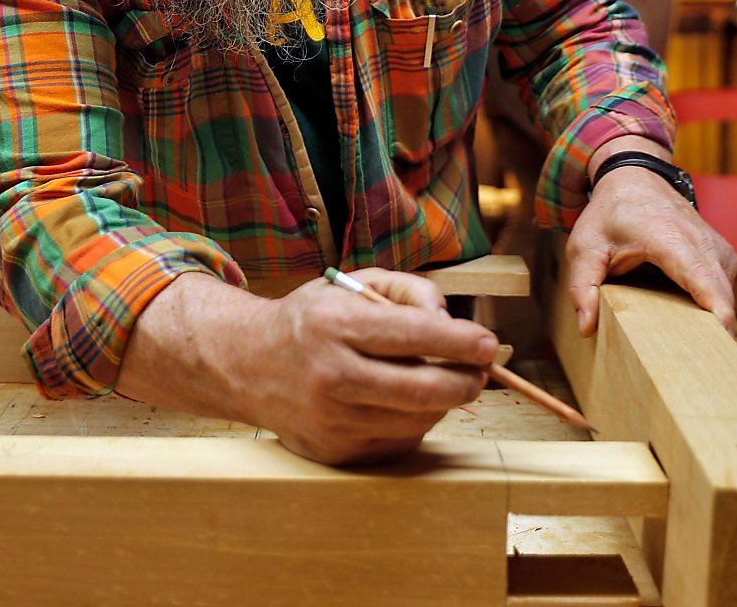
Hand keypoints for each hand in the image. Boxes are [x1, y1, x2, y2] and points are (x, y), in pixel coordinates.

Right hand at [117, 270, 496, 465]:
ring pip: (417, 420)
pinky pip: (398, 442)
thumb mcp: (353, 284)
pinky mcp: (333, 451)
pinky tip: (399, 402)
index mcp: (335, 324)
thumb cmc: (313, 319)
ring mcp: (330, 420)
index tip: (488, 344)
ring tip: (431, 379)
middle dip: (465, 382)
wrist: (247, 364)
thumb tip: (451, 322)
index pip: (413, 335)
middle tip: (479, 372)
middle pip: (422, 390)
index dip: (460, 341)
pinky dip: (412, 422)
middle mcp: (331, 375)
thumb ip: (408, 290)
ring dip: (439, 402)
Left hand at [564, 139, 736, 337]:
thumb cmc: (610, 213)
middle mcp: (704, 244)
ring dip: (710, 323)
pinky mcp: (724, 256)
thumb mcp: (584, 247)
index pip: (707, 285)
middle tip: (695, 370)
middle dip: (714, 335)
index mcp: (672, 241)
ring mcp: (719, 249)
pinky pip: (724, 290)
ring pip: (726, 298)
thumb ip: (582, 287)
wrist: (636, 177)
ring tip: (687, 348)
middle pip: (723, 300)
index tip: (718, 352)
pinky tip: (688, 323)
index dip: (719, 319)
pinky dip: (710, 308)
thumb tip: (586, 327)